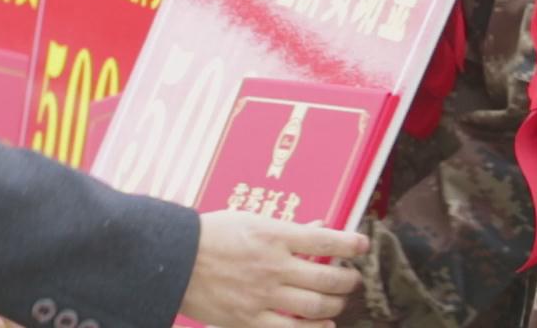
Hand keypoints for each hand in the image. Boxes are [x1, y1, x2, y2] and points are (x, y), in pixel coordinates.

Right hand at [177, 211, 366, 327]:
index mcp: (273, 235)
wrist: (173, 259)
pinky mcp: (250, 319)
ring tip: (339, 301)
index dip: (350, 243)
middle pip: (328, 277)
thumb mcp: (249, 219)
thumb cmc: (210, 234)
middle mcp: (273, 265)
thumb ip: (287, 227)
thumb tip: (320, 226)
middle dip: (348, 280)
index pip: (325, 240)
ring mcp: (263, 295)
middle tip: (352, 279)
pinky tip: (324, 325)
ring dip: (336, 304)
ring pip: (316, 305)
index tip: (362, 245)